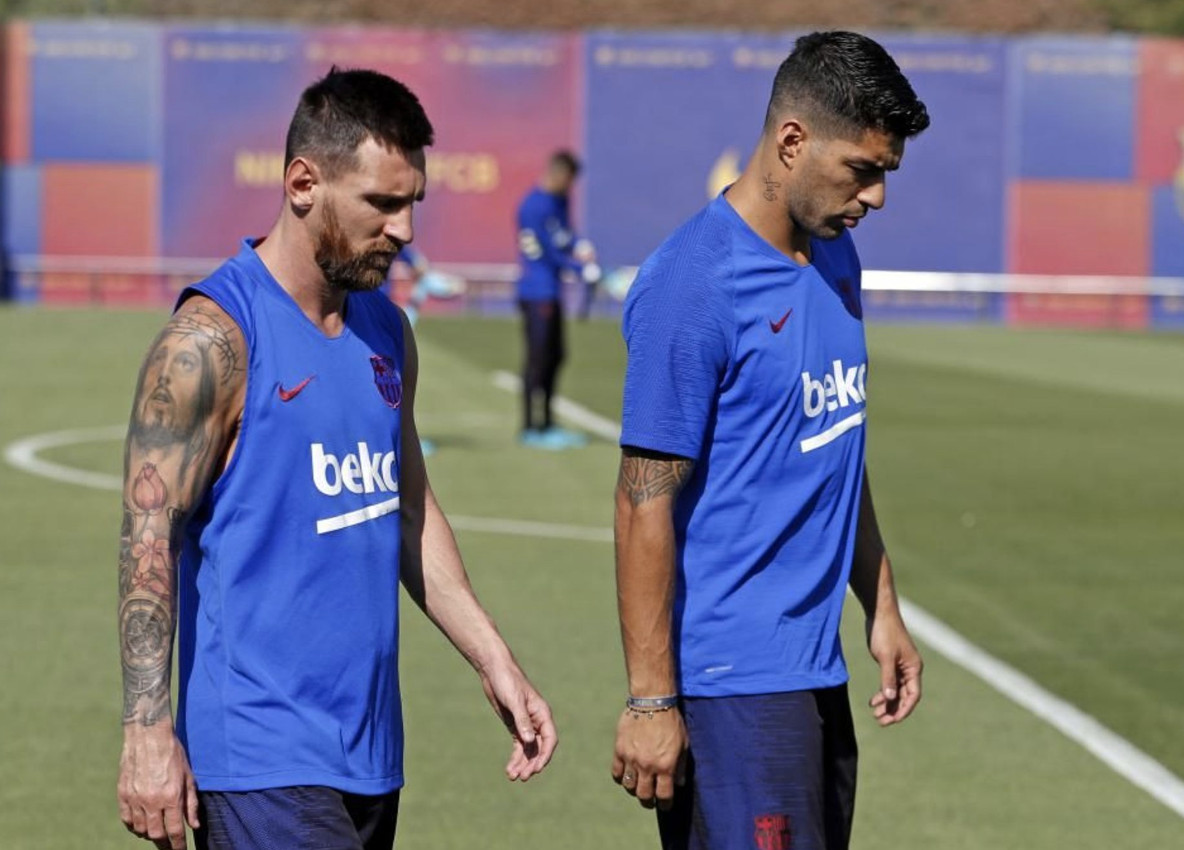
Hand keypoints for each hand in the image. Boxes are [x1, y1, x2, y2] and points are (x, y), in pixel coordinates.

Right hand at [118, 724, 199, 848]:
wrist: (148, 736)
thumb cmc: (173, 754)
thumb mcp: (189, 777)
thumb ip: (191, 803)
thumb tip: (195, 826)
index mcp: (171, 796)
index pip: (175, 831)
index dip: (179, 845)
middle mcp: (151, 801)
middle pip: (156, 835)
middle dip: (164, 844)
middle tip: (169, 847)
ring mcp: (135, 799)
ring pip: (140, 829)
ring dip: (150, 836)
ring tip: (157, 835)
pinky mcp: (123, 794)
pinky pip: (127, 820)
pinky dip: (134, 827)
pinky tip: (141, 826)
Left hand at [480, 662, 557, 780]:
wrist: (494, 671)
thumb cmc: (507, 682)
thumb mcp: (514, 701)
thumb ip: (522, 721)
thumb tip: (529, 741)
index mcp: (542, 713)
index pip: (549, 739)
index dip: (545, 755)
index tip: (537, 768)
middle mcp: (536, 721)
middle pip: (539, 748)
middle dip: (532, 763)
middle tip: (523, 777)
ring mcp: (525, 725)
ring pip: (528, 750)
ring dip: (523, 764)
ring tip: (513, 777)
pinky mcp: (514, 726)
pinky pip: (518, 747)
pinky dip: (515, 758)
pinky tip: (509, 769)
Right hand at [611, 707, 686, 809]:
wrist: (652, 701)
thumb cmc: (671, 721)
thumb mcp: (683, 744)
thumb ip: (681, 766)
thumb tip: (679, 783)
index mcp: (665, 766)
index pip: (664, 795)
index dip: (665, 804)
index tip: (665, 804)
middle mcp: (647, 766)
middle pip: (644, 795)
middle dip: (648, 801)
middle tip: (650, 800)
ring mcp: (631, 759)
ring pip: (629, 787)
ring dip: (634, 790)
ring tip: (638, 786)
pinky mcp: (619, 750)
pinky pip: (616, 772)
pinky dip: (620, 777)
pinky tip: (626, 774)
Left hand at [866, 611, 922, 725]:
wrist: (879, 614)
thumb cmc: (884, 632)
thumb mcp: (885, 656)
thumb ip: (887, 678)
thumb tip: (890, 698)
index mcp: (914, 668)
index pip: (913, 695)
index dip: (904, 709)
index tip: (892, 720)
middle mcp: (910, 669)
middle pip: (904, 696)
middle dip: (893, 709)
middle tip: (880, 720)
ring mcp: (900, 667)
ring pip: (896, 691)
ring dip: (887, 703)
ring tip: (875, 714)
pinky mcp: (891, 663)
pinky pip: (889, 683)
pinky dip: (882, 692)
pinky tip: (873, 700)